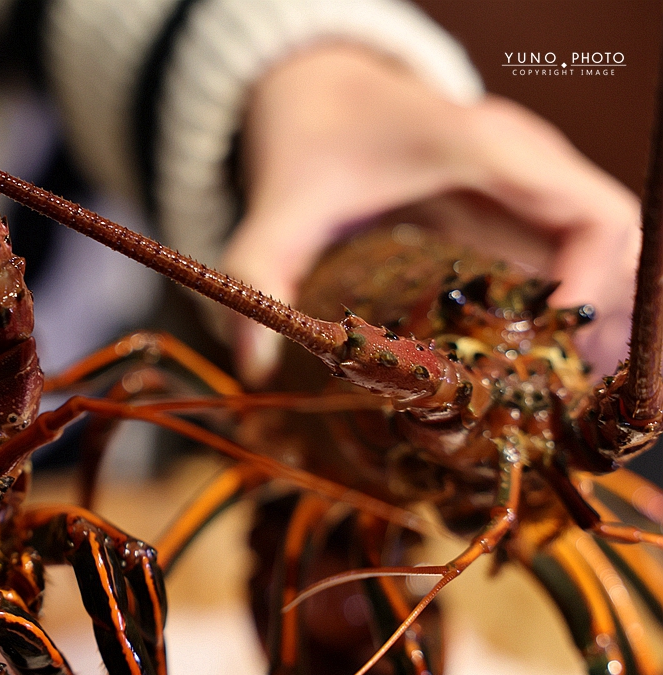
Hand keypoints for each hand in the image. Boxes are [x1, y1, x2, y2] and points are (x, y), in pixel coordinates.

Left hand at [221, 45, 640, 383]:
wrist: (317, 89)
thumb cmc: (309, 141)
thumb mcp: (277, 208)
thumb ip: (258, 274)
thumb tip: (250, 365)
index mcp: (487, 151)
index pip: (596, 219)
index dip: (595, 289)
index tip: (550, 350)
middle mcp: (527, 161)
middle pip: (617, 245)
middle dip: (600, 321)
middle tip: (553, 392)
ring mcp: (529, 178)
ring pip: (605, 251)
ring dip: (591, 318)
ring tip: (548, 388)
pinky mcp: (518, 200)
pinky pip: (573, 252)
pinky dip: (569, 304)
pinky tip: (531, 358)